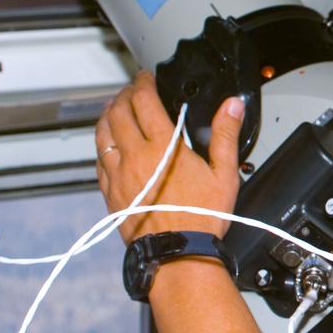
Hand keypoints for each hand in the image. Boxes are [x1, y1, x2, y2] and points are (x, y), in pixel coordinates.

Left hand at [95, 72, 244, 243]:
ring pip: (102, 133)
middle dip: (124, 95)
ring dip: (108, 115)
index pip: (143, 100)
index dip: (143, 83)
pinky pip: (99, 159)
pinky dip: (103, 143)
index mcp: (162, 147)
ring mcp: (118, 174)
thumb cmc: (202, 217)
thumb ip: (226, 134)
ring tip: (116, 108)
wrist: (178, 253)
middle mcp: (134, 155)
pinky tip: (110, 144)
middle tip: (133, 90)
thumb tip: (232, 106)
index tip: (147, 78)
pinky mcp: (110, 192)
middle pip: (118, 111)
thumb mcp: (224, 173)